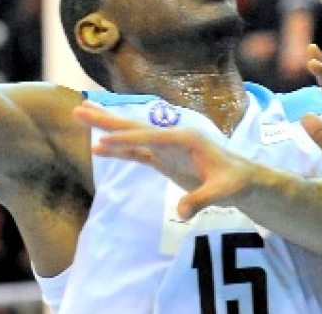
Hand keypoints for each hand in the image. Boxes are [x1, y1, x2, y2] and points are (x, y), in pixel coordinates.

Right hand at [73, 102, 252, 219]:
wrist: (243, 180)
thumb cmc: (235, 182)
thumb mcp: (223, 192)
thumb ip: (202, 200)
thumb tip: (182, 213)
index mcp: (185, 138)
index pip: (150, 138)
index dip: (126, 140)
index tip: (101, 140)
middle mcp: (172, 137)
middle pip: (134, 127)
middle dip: (106, 119)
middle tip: (78, 108)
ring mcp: (166, 147)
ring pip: (131, 136)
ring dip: (106, 128)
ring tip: (81, 116)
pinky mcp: (163, 159)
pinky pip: (135, 152)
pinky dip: (117, 149)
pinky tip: (98, 147)